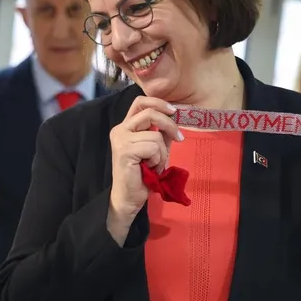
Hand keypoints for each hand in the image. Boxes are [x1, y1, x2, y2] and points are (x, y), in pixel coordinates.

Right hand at [107, 97, 183, 239]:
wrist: (129, 198)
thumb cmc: (143, 176)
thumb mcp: (156, 149)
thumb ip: (161, 134)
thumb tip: (174, 118)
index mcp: (126, 126)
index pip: (140, 102)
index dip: (159, 102)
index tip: (174, 111)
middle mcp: (120, 129)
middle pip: (150, 113)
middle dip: (170, 125)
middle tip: (180, 139)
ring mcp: (121, 139)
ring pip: (155, 136)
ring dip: (162, 153)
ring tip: (155, 165)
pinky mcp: (125, 151)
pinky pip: (153, 148)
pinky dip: (157, 160)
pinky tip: (150, 169)